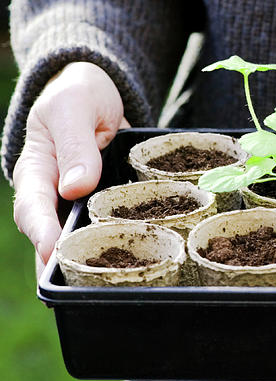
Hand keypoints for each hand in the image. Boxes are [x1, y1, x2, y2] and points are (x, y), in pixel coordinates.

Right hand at [12, 61, 126, 265]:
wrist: (99, 92)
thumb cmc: (79, 95)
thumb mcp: (75, 108)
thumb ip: (76, 145)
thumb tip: (76, 188)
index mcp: (37, 169)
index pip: (32, 207)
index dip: (42, 233)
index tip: (52, 253)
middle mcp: (53, 192)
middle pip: (51, 234)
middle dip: (61, 262)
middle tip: (78, 287)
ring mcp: (77, 201)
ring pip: (79, 236)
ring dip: (90, 260)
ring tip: (108, 285)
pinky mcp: (103, 203)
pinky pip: (108, 226)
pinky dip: (118, 243)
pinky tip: (138, 263)